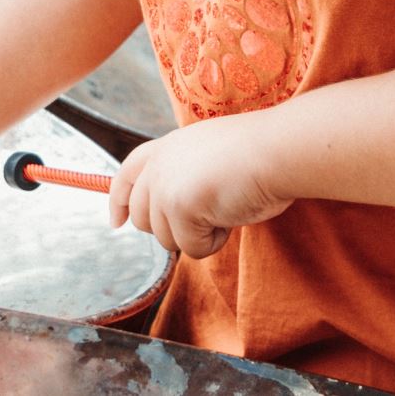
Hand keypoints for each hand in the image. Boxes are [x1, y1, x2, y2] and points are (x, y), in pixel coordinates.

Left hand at [109, 113, 294, 258]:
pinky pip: (191, 248)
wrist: (277, 149)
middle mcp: (160, 165)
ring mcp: (165, 186)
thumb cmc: (259, 153)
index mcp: (167, 146)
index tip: (117, 222)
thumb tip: (176, 210)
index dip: (118, 199)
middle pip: (142, 218)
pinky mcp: (178, 208)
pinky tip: (231, 213)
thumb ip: (184, 175)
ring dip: (198, 234)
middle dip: (172, 228)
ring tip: (225, 205)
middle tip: (208, 216)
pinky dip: (214, 241)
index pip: (127, 173)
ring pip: (166, 239)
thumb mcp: (209, 156)